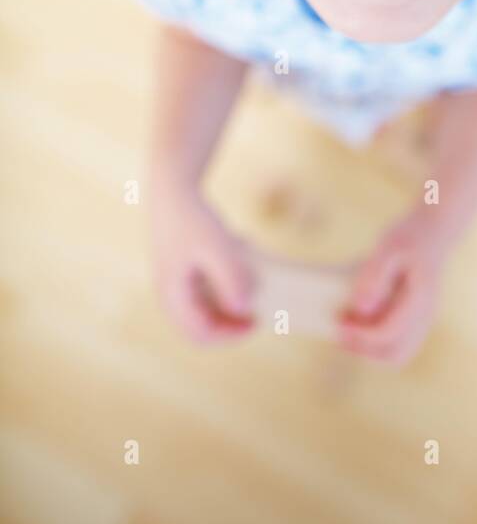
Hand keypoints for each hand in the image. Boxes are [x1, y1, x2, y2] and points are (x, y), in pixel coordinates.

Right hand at [149, 180, 256, 344]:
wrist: (173, 188)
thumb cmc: (193, 218)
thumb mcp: (218, 247)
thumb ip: (231, 278)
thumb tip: (243, 309)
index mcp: (172, 296)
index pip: (201, 334)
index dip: (230, 335)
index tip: (256, 322)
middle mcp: (170, 294)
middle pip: (203, 325)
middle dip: (232, 320)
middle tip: (258, 311)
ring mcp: (176, 283)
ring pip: (207, 308)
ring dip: (230, 300)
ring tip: (251, 276)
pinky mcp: (184, 270)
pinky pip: (208, 288)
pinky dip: (226, 281)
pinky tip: (241, 252)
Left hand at [338, 205, 449, 365]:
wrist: (435, 231)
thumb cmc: (409, 236)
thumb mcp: (389, 247)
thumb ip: (374, 276)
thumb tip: (360, 308)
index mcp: (420, 300)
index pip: (388, 333)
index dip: (360, 335)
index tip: (338, 325)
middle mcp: (426, 316)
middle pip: (394, 354)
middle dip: (363, 350)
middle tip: (339, 333)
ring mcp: (424, 320)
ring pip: (397, 353)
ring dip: (369, 349)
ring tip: (345, 330)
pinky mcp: (416, 318)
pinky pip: (397, 342)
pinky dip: (376, 340)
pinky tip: (358, 322)